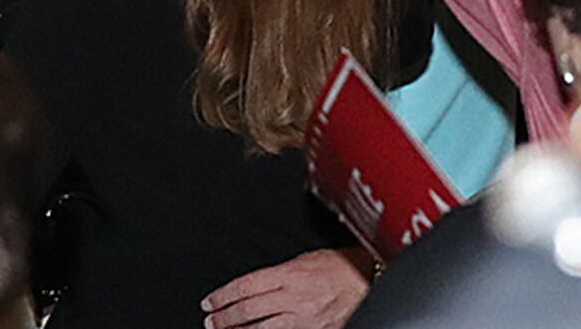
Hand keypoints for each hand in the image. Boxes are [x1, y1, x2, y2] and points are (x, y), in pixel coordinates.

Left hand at [201, 250, 366, 328]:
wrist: (371, 280)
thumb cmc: (342, 265)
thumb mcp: (307, 258)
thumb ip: (281, 273)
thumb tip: (255, 286)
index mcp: (290, 273)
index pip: (246, 285)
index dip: (223, 295)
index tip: (209, 302)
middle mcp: (293, 297)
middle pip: (248, 310)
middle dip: (224, 318)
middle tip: (211, 321)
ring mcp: (303, 319)